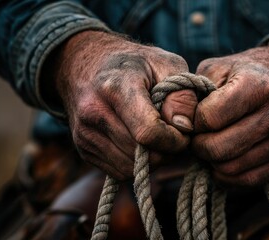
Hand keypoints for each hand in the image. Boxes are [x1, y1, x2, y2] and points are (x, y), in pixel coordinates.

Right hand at [49, 31, 197, 179]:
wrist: (87, 64)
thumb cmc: (135, 64)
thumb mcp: (166, 64)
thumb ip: (181, 94)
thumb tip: (184, 128)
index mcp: (115, 87)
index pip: (149, 133)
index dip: (175, 140)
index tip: (185, 132)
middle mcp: (94, 112)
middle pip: (141, 154)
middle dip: (167, 151)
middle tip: (175, 135)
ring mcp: (84, 133)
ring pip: (131, 169)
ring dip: (153, 160)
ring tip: (159, 137)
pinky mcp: (83, 149)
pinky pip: (119, 172)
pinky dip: (137, 164)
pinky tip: (142, 142)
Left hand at [193, 45, 268, 185]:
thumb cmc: (249, 74)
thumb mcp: (220, 68)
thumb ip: (196, 91)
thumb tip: (181, 125)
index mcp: (258, 86)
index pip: (209, 119)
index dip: (193, 121)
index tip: (194, 117)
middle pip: (218, 149)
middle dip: (198, 147)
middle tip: (197, 137)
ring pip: (231, 169)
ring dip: (211, 163)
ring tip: (210, 146)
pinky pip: (248, 181)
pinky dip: (228, 176)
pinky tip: (223, 160)